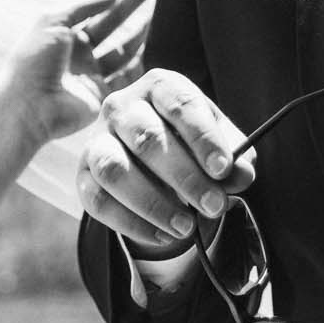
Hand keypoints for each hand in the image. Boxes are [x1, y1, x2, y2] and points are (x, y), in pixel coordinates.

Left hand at [0, 0, 157, 149]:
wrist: (28, 107)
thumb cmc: (34, 60)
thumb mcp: (55, 20)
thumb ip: (87, 3)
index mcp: (60, 26)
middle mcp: (76, 47)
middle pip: (112, 17)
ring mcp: (90, 70)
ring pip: (123, 44)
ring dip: (142, 26)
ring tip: (165, 9)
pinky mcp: (101, 93)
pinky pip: (126, 73)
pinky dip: (141, 59)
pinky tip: (158, 43)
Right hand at [75, 68, 255, 254]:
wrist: (148, 158)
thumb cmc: (188, 143)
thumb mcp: (215, 143)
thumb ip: (232, 157)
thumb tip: (240, 175)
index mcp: (159, 86)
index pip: (180, 105)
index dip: (203, 137)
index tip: (223, 169)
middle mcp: (122, 106)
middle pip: (147, 139)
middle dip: (184, 177)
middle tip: (213, 206)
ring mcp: (97, 139)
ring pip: (114, 170)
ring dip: (152, 203)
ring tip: (185, 227)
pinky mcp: (82, 174)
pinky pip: (98, 201)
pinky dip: (131, 223)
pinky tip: (161, 236)